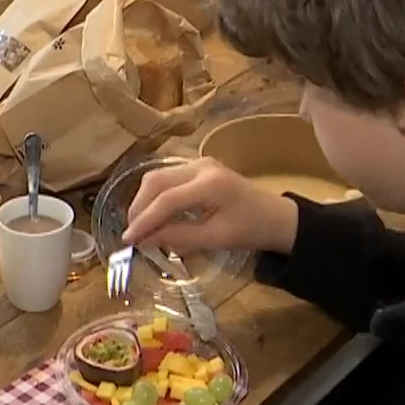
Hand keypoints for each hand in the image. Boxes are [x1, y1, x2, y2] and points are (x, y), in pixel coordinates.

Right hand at [124, 158, 298, 254]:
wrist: (276, 217)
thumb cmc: (250, 230)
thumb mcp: (215, 239)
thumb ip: (178, 238)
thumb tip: (143, 241)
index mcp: (210, 184)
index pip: (167, 199)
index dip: (144, 220)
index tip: (128, 240)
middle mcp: (201, 166)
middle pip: (156, 181)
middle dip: (139, 207)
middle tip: (131, 233)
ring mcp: (199, 163)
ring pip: (158, 176)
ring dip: (144, 200)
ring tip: (139, 226)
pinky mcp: (198, 167)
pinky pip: (168, 177)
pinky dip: (156, 195)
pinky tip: (154, 214)